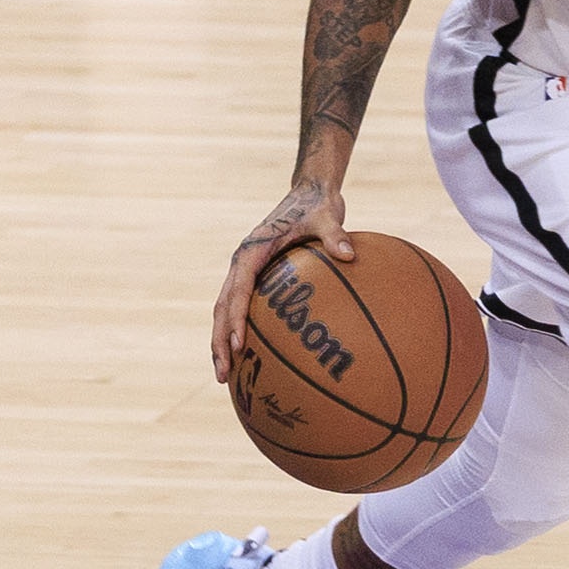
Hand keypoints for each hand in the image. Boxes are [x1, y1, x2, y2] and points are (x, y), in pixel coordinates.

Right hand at [213, 181, 351, 383]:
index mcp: (252, 251)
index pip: (238, 291)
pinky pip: (240, 307)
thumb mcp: (328, 217)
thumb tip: (349, 255)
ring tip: (225, 375)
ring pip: (225, 311)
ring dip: (222, 342)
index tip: (239, 346)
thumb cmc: (318, 206)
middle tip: (224, 374)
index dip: (237, 319)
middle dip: (219, 342)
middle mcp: (241, 263)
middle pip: (222, 308)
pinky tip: (249, 357)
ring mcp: (244, 271)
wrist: (308, 193)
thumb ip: (336, 235)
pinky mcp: (254, 276)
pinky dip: (238, 331)